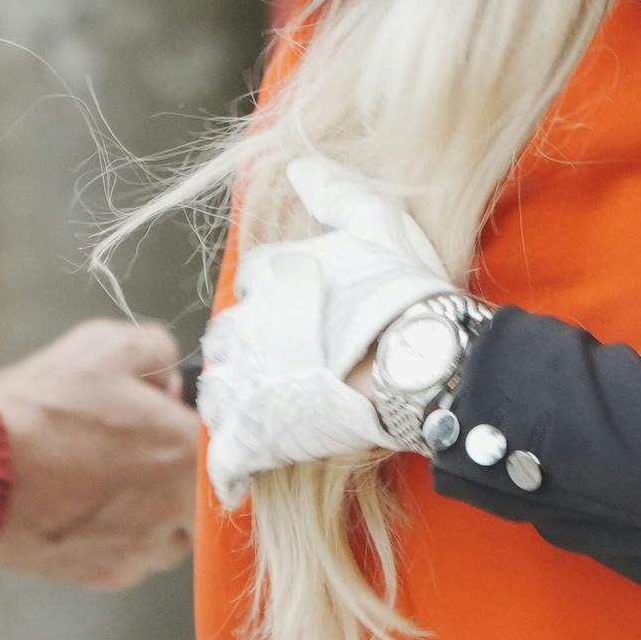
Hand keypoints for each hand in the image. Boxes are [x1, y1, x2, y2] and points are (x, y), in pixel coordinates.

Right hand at [0, 319, 197, 587]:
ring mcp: (145, 549)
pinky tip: (78, 507)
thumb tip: (169, 379)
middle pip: (200, 489)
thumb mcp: (104, 346)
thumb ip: (156, 351)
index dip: (188, 423)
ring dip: (149, 506)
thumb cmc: (40, 412)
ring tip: (98, 478)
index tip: (161, 416)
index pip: (220, 440)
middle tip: (126, 448)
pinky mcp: (109, 576)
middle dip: (172, 468)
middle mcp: (181, 509)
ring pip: (170, 528)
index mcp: (191, 453)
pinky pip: (130, 554)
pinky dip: (113, 534)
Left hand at [198, 159, 464, 505]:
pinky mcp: (256, 433)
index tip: (298, 312)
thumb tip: (299, 166)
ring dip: (234, 397)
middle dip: (246, 348)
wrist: (422, 361)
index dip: (274, 297)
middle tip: (281, 363)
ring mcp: (249, 382)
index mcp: (270, 277)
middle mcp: (247, 327)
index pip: (253, 283)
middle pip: (227, 337)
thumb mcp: (378, 224)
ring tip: (262, 409)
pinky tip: (241, 473)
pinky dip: (231, 466)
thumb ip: (336, 192)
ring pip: (218, 389)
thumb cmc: (404, 292)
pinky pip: (227, 455)